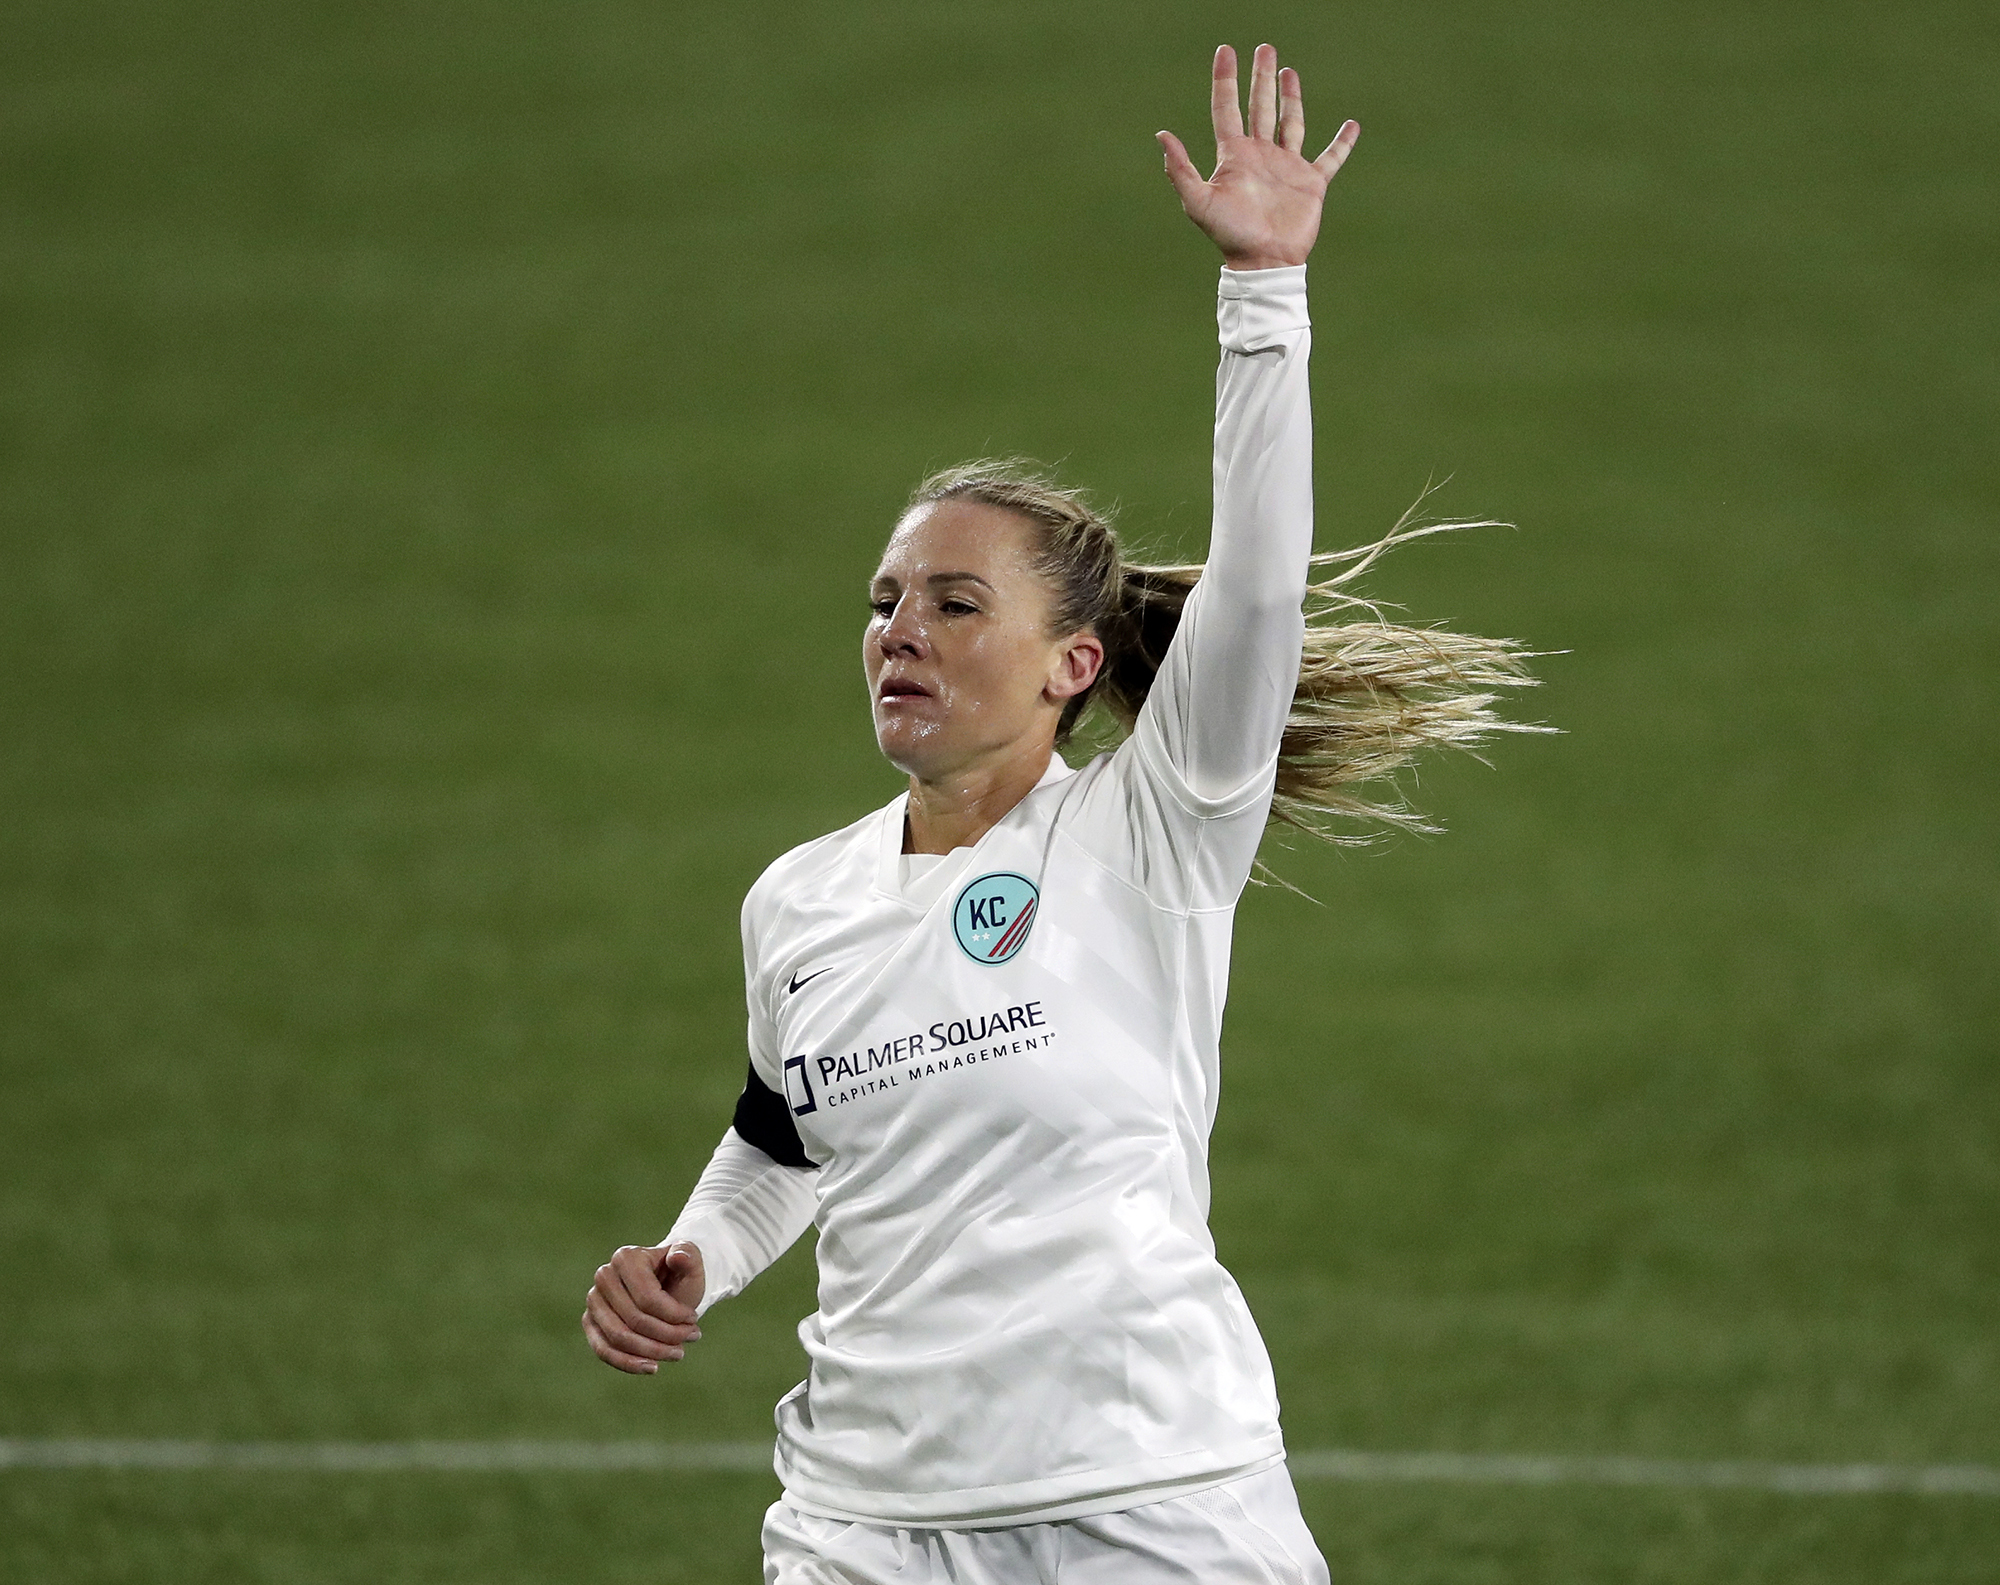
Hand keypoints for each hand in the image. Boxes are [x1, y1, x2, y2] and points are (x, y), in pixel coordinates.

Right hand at [582, 1242, 704, 1374]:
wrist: (667, 1286)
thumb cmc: (679, 1276)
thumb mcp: (692, 1264)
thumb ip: (689, 1255)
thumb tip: (678, 1255)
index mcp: (626, 1257)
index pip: (648, 1298)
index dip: (674, 1315)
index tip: (694, 1320)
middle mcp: (604, 1276)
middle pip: (634, 1319)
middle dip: (667, 1335)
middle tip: (692, 1337)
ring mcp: (594, 1300)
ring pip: (618, 1337)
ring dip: (651, 1351)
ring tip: (678, 1353)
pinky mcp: (590, 1322)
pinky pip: (603, 1350)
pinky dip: (628, 1363)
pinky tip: (652, 1367)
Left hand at [1157, 44, 1359, 270]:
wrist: (1264, 262)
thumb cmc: (1230, 235)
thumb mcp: (1199, 202)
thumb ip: (1181, 169)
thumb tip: (1161, 135)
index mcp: (1234, 156)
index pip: (1227, 108)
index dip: (1225, 80)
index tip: (1225, 50)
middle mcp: (1260, 156)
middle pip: (1260, 107)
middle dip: (1260, 78)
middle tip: (1264, 47)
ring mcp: (1287, 167)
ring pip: (1291, 122)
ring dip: (1291, 97)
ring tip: (1289, 71)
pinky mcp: (1311, 183)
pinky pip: (1331, 158)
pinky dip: (1342, 143)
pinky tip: (1352, 126)